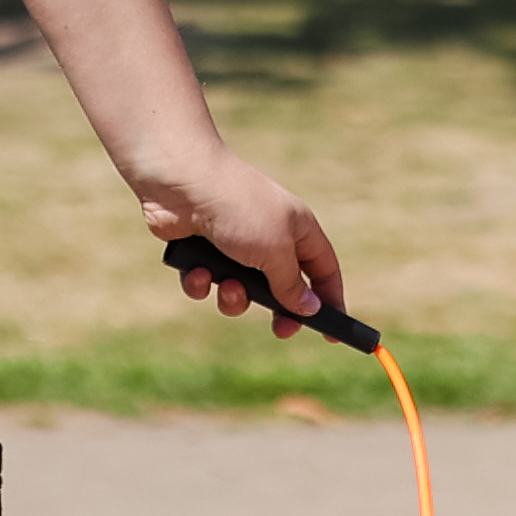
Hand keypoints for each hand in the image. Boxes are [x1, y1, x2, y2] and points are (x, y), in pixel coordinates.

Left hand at [139, 153, 346, 335]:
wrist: (181, 182)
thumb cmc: (238, 209)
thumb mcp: (276, 251)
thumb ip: (292, 284)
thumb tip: (310, 309)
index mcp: (297, 229)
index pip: (324, 271)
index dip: (331, 300)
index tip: (335, 333)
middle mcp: (267, 236)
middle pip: (283, 288)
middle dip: (280, 311)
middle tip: (280, 330)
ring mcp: (232, 244)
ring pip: (241, 292)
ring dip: (234, 298)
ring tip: (226, 286)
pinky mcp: (200, 251)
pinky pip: (207, 284)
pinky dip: (202, 283)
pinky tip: (196, 270)